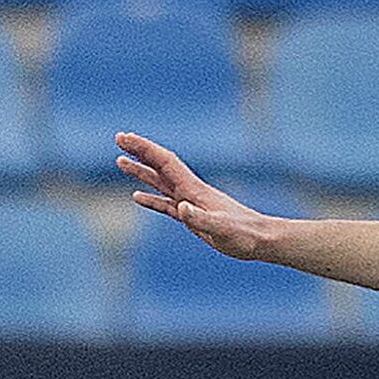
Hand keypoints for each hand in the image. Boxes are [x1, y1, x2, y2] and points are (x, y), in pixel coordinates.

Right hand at [116, 132, 276, 259]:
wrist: (260, 240)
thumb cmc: (244, 235)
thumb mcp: (222, 229)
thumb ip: (200, 219)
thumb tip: (181, 207)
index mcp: (194, 190)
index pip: (164, 163)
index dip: (144, 149)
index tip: (125, 138)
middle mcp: (190, 191)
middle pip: (159, 166)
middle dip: (139, 152)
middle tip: (118, 139)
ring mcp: (190, 203)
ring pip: (160, 183)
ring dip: (140, 172)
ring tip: (120, 162)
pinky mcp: (192, 217)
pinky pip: (166, 204)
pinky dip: (151, 199)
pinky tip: (137, 197)